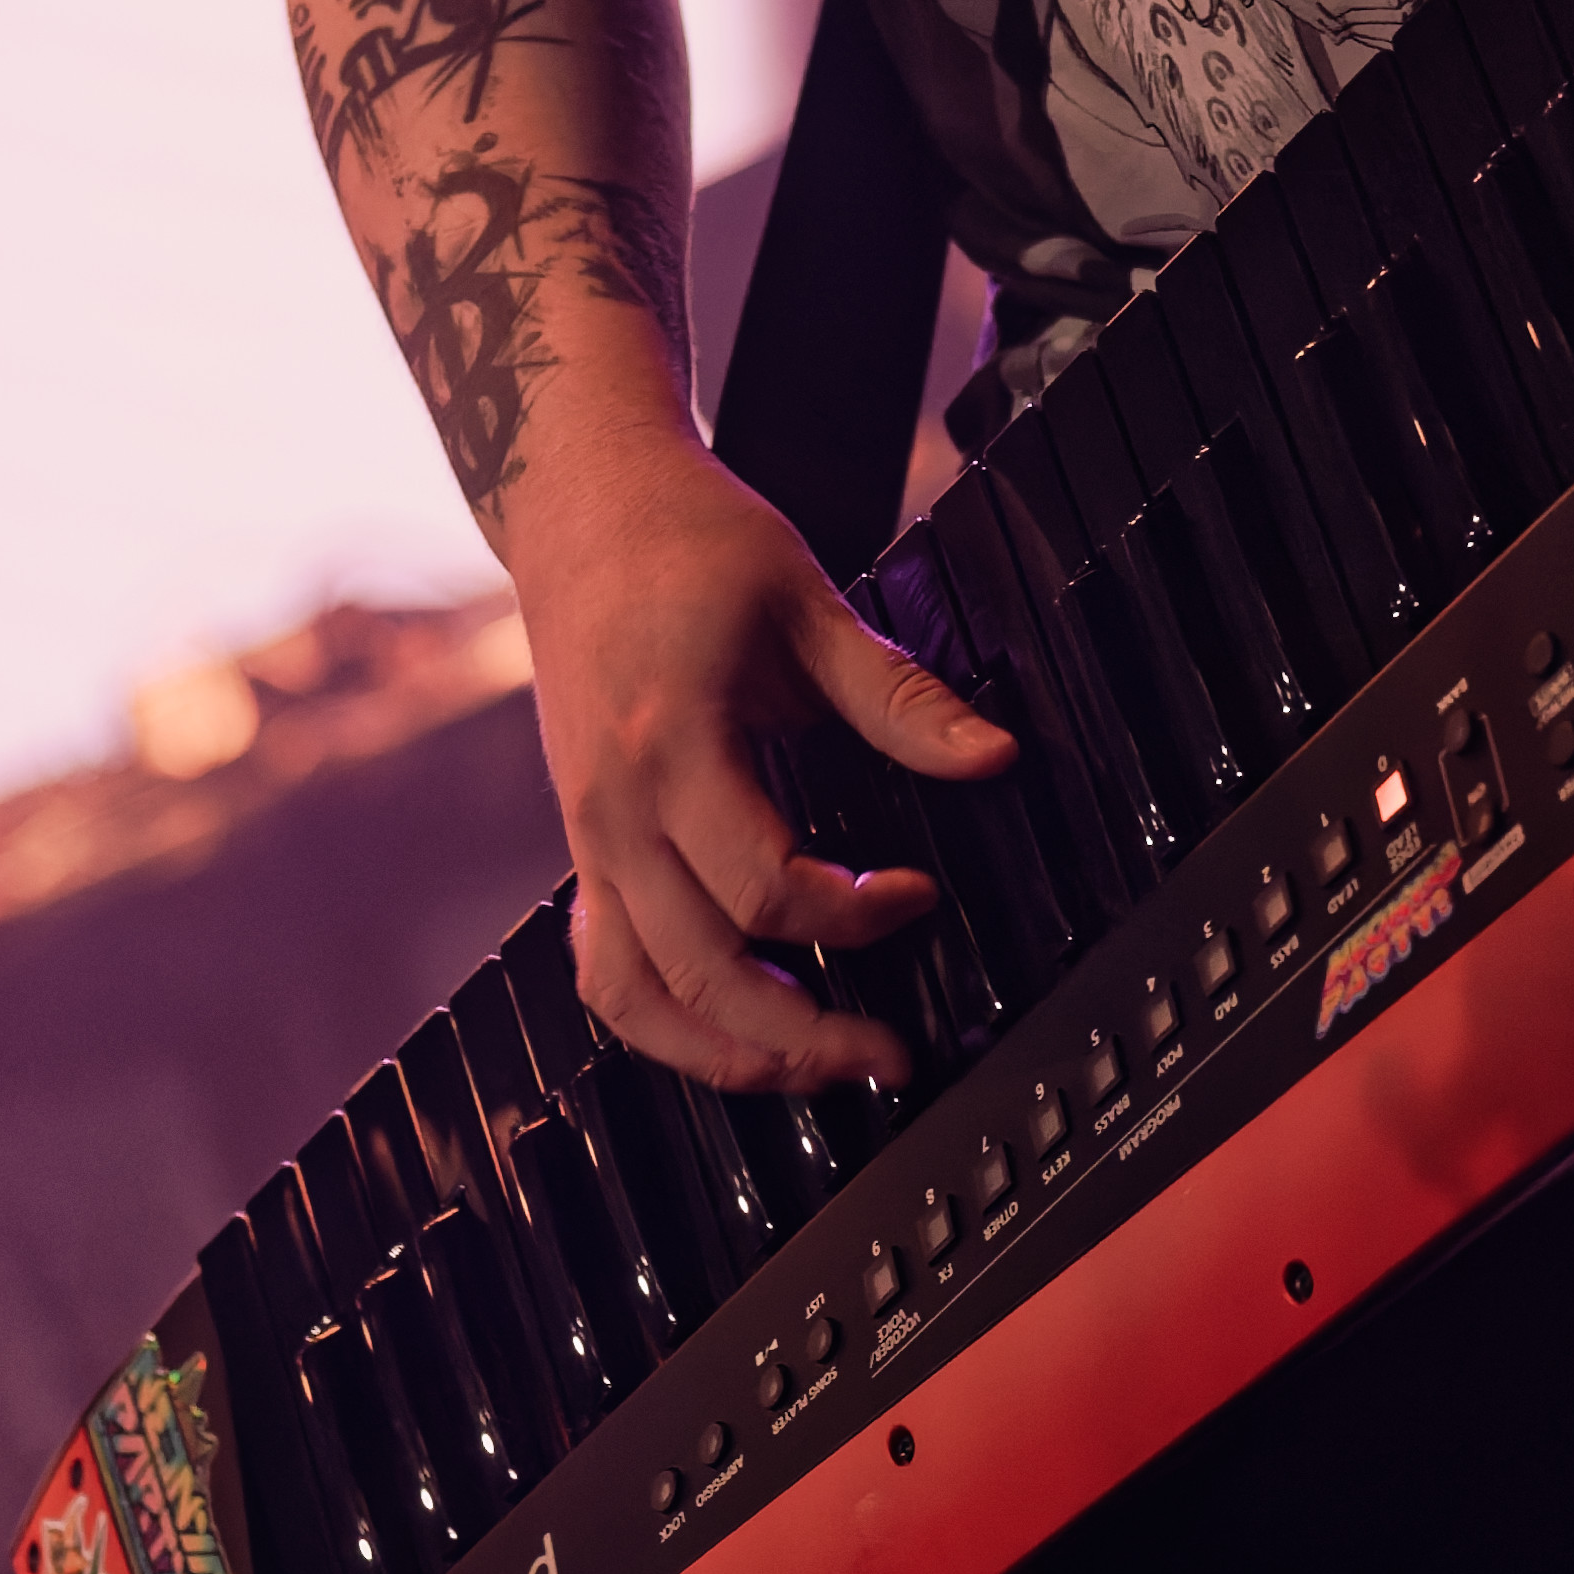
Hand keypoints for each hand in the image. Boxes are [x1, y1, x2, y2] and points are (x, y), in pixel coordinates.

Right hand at [509, 438, 1017, 1095]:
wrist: (580, 503)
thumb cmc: (689, 540)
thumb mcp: (808, 603)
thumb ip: (900, 696)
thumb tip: (994, 756)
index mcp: (671, 743)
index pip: (765, 887)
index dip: (855, 913)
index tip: (919, 893)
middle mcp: (613, 807)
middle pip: (699, 971)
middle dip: (801, 1034)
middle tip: (889, 1052)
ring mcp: (584, 834)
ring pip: (632, 997)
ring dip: (723, 1053)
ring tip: (813, 1070)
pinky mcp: (580, 844)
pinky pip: (605, 968)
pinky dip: (662, 1019)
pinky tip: (729, 1031)